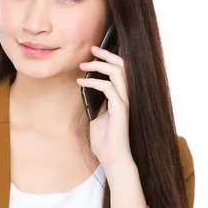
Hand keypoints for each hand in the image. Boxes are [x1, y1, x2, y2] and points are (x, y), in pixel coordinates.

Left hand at [77, 46, 132, 168]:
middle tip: (93, 48)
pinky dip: (94, 82)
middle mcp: (126, 97)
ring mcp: (125, 102)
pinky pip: (109, 88)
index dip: (110, 59)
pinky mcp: (121, 109)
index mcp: (121, 97)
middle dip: (107, 54)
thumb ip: (97, 103)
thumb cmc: (105, 141)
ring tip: (83, 64)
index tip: (94, 52)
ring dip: (99, 66)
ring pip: (117, 73)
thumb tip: (88, 89)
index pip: (120, 71)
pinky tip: (81, 83)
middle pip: (122, 66)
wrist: (112, 158)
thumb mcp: (97, 117)